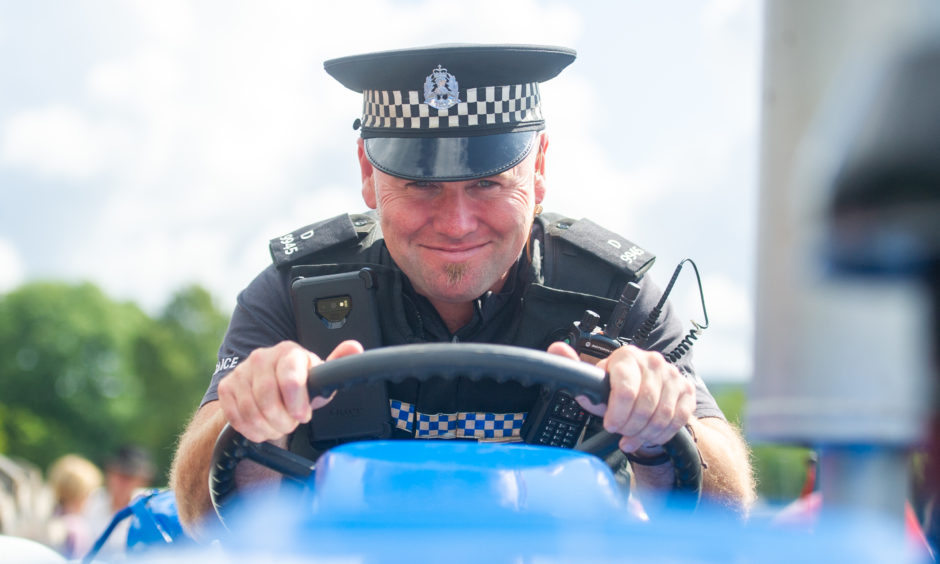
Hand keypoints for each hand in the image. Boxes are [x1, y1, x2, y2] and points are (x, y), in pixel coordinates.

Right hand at [217, 340, 363, 441]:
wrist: (269, 387)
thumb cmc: (299, 383)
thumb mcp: (319, 377)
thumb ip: (337, 365)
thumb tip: (354, 347)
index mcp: (289, 352)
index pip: (290, 377)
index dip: (297, 402)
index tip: (303, 416)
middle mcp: (262, 357)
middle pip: (267, 399)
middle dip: (282, 420)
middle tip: (291, 423)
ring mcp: (242, 371)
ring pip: (251, 410)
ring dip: (267, 427)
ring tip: (278, 426)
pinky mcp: (227, 387)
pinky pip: (236, 416)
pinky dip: (251, 429)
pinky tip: (262, 427)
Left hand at [546, 341, 695, 453]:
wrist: (645, 396)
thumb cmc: (615, 390)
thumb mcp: (594, 382)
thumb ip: (573, 368)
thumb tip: (556, 348)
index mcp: (627, 356)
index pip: (625, 387)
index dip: (617, 412)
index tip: (610, 425)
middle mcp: (652, 361)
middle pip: (644, 405)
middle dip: (630, 426)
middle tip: (620, 434)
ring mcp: (672, 375)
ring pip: (662, 415)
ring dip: (645, 433)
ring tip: (632, 438)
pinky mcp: (686, 389)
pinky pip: (678, 418)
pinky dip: (662, 433)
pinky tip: (649, 436)